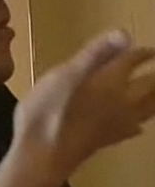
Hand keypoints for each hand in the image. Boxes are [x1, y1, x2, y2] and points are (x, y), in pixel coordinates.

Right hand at [11, 30, 154, 182]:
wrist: (43, 152)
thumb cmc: (50, 107)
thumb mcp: (67, 72)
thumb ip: (97, 52)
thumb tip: (125, 33)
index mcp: (111, 81)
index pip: (133, 61)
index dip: (143, 53)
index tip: (150, 49)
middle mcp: (121, 101)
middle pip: (149, 87)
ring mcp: (118, 123)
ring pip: (148, 109)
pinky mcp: (109, 139)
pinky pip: (135, 128)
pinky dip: (141, 120)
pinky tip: (137, 123)